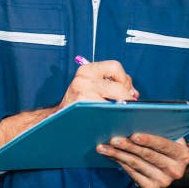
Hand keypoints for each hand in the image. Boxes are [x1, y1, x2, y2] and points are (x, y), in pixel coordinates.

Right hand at [0, 60, 137, 149]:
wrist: (54, 120)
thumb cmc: (77, 104)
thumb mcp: (91, 85)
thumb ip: (112, 83)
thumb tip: (133, 92)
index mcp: (87, 69)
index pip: (115, 67)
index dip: (125, 79)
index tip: (129, 91)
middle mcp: (83, 79)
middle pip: (118, 85)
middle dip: (127, 96)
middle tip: (129, 105)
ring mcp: (82, 94)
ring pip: (115, 100)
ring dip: (121, 107)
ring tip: (120, 112)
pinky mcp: (82, 108)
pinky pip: (106, 112)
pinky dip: (112, 116)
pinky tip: (111, 119)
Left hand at [97, 134, 188, 186]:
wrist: (176, 167)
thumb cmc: (171, 145)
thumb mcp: (174, 135)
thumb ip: (163, 128)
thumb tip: (140, 116)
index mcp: (182, 154)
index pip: (164, 145)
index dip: (149, 140)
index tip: (134, 135)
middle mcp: (174, 170)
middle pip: (147, 155)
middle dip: (128, 146)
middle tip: (114, 139)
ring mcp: (163, 181)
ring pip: (136, 165)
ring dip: (118, 155)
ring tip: (104, 147)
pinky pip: (132, 173)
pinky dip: (120, 162)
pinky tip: (111, 155)